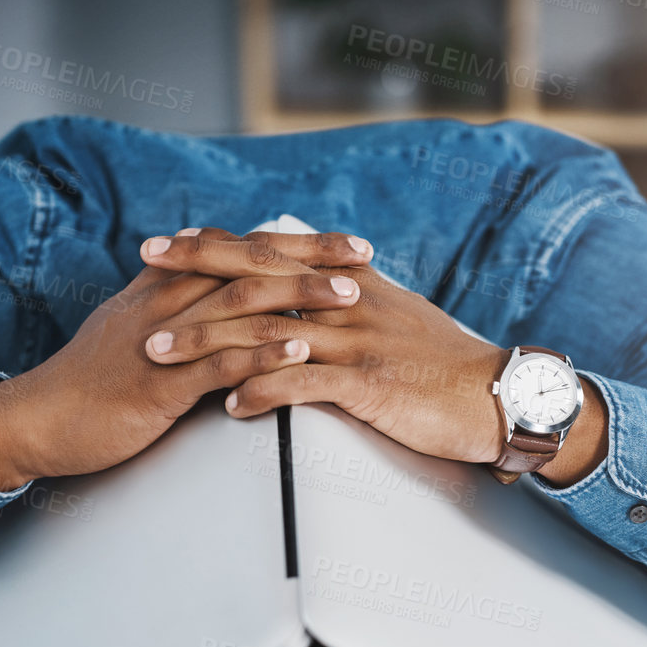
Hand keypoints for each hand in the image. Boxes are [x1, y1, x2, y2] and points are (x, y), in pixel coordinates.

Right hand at [0, 229, 372, 489]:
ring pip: (241, 305)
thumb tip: (210, 274)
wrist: (36, 420)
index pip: (242, 250)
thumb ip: (173, 298)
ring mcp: (164, 340)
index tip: (345, 243)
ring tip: (349, 296)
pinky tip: (301, 350)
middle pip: (250, 265)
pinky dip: (262, 353)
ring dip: (299, 297)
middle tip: (364, 256)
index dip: (297, 243)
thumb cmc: (90, 382)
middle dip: (312, 258)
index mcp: (166, 286)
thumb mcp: (132, 326)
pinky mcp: (159, 383)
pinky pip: (218, 362)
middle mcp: (167, 301)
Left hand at [142, 228, 608, 485]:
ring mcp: (359, 342)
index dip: (219, 244)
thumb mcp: (398, 314)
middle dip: (197, 270)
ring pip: (270, 332)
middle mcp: (349, 302)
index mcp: (351, 283)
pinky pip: (305, 384)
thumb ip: (350, 296)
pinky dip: (262, 391)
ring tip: (161, 353)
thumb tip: (309, 282)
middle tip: (144, 263)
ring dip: (210, 342)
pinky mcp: (371, 386)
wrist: (502, 394)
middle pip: (260, 276)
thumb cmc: (445, 364)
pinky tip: (227, 405)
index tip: (170, 240)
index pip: (274, 251)